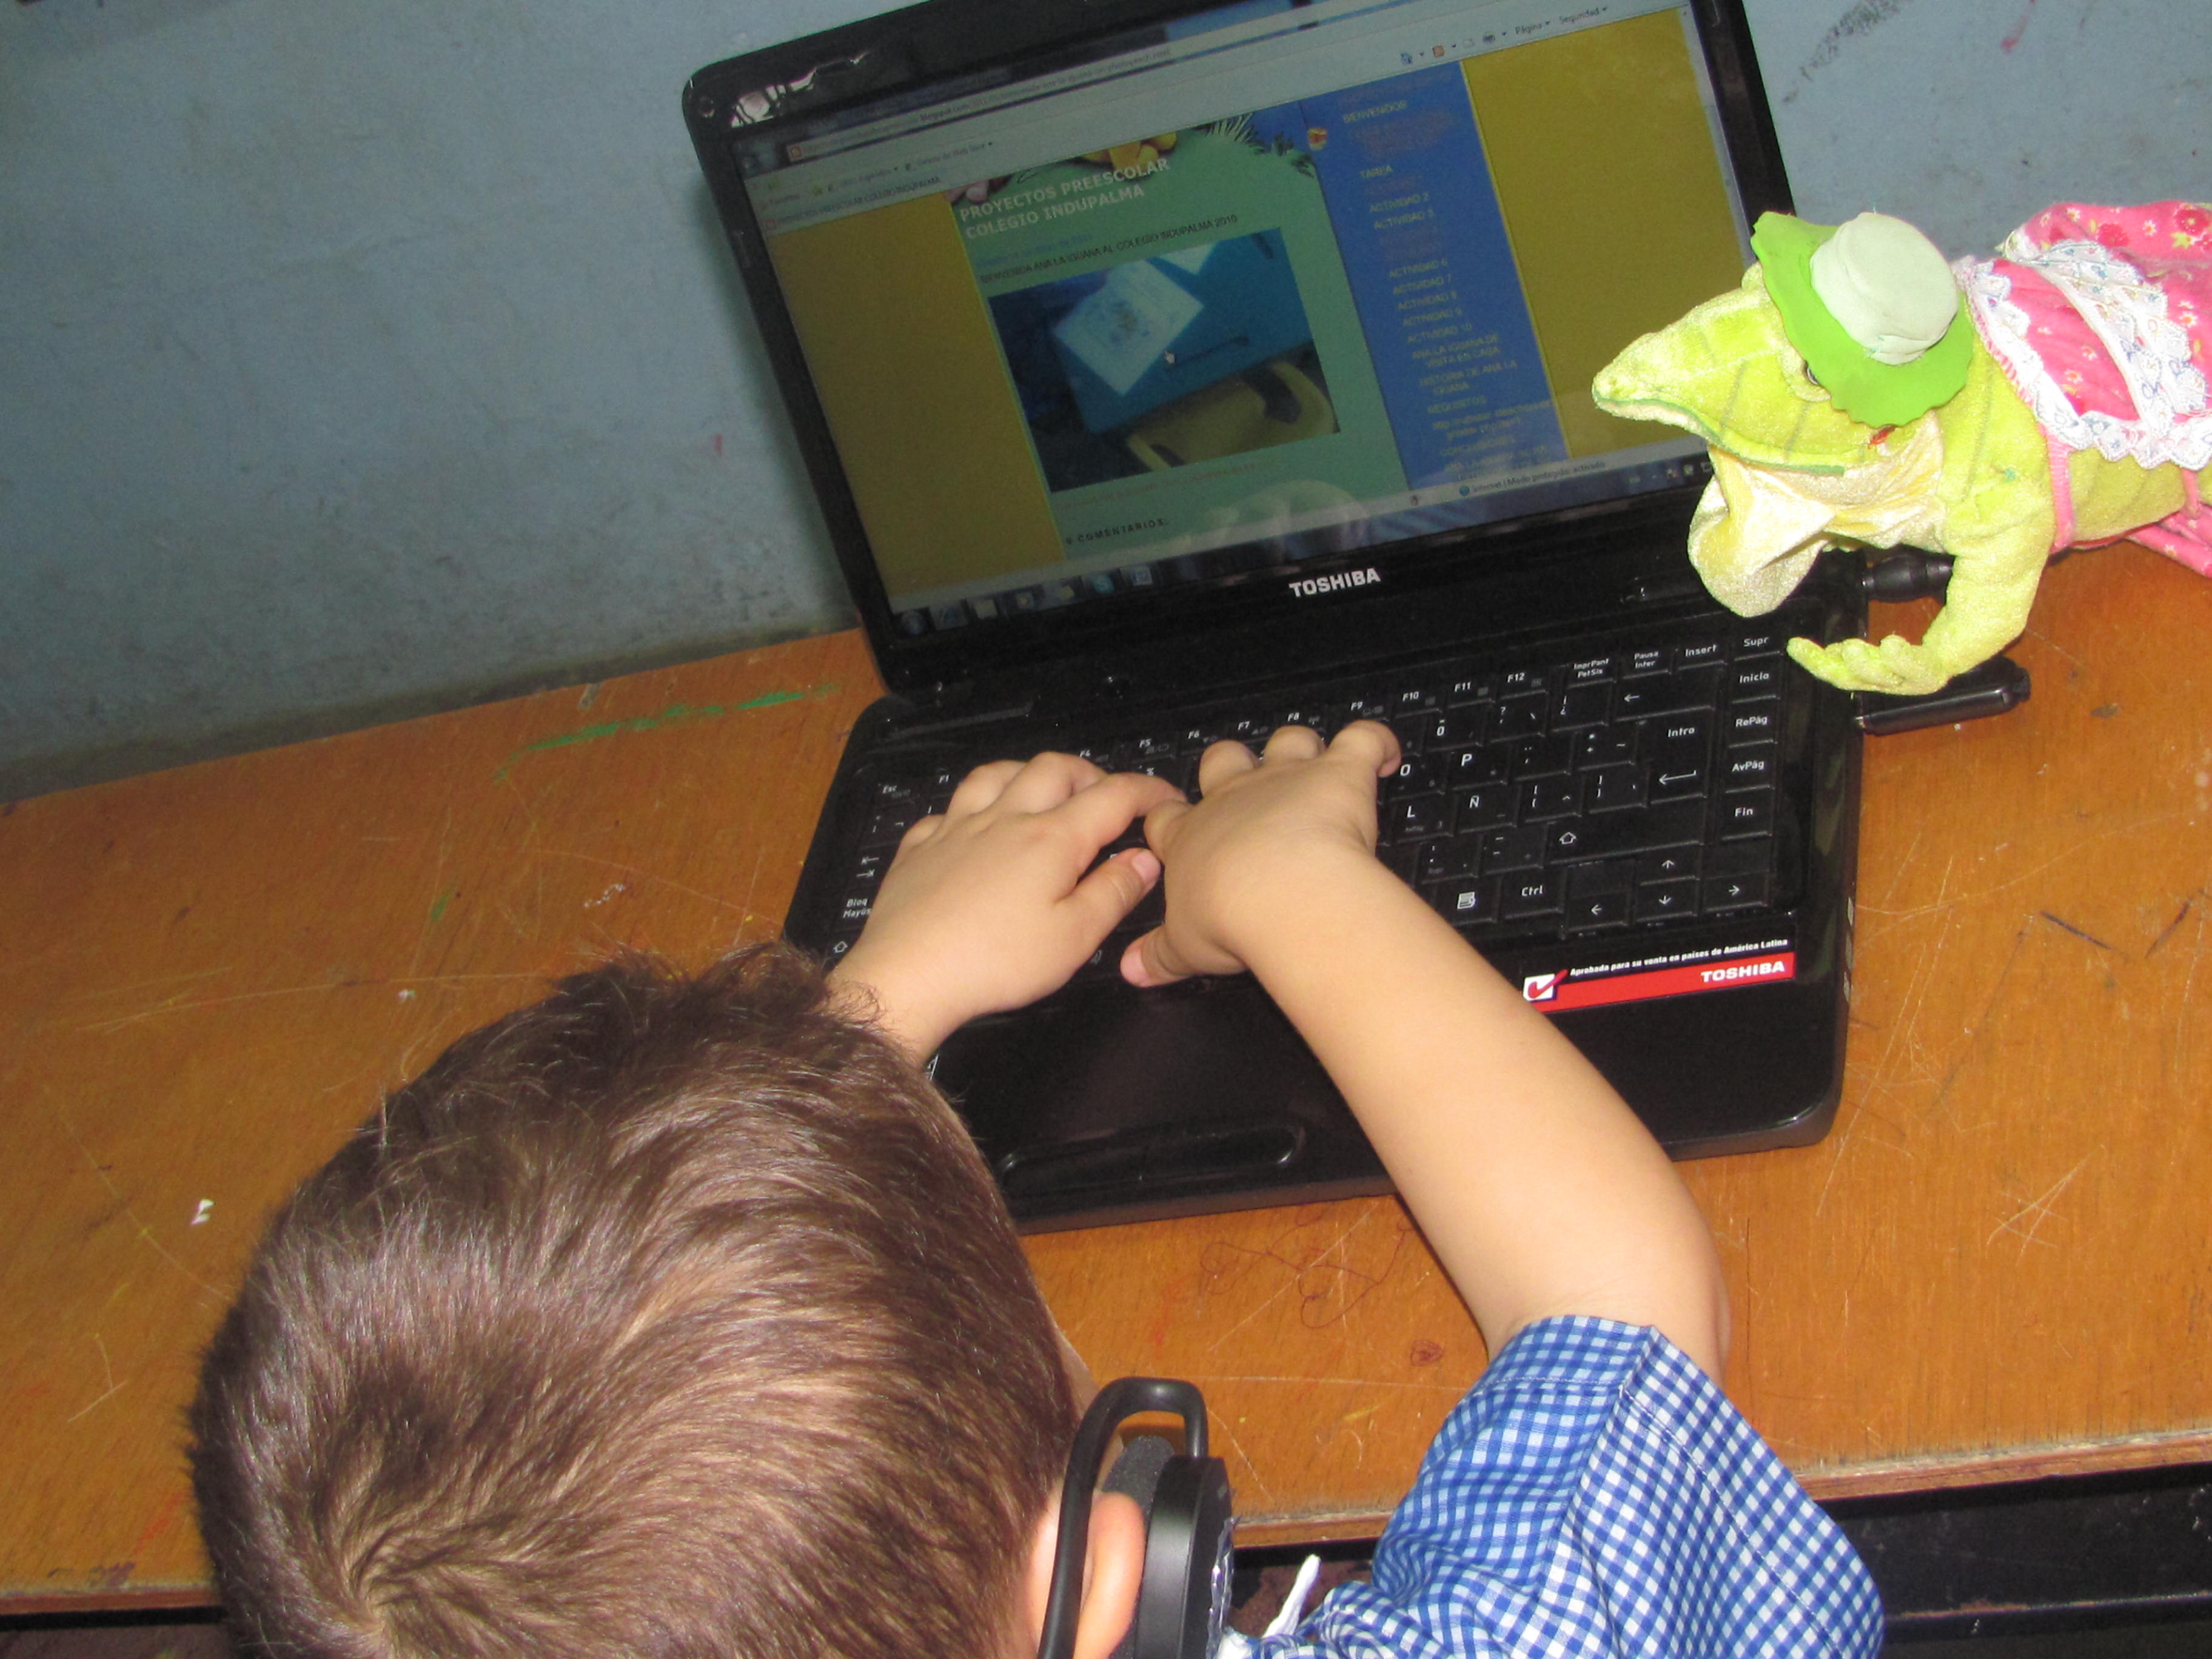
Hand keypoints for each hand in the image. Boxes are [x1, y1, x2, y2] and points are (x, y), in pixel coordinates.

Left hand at [831, 753, 1179, 1058]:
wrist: (908, 976)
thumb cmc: (992, 964)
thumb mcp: (1074, 938)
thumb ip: (1114, 892)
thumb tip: (1144, 860)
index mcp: (1050, 839)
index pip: (1113, 795)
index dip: (1147, 790)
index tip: (1166, 799)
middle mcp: (1004, 820)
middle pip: (1054, 768)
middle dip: (1090, 773)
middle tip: (1107, 796)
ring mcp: (957, 828)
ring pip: (996, 774)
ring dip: (1029, 774)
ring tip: (1044, 792)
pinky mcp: (920, 847)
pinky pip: (947, 809)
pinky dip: (970, 808)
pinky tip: (974, 826)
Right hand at [1122, 721, 1398, 986]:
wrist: (1281, 894)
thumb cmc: (1229, 919)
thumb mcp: (1184, 948)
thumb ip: (1158, 955)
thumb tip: (1132, 971)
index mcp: (1192, 837)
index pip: (1169, 816)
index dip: (1169, 819)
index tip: (1174, 828)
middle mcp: (1237, 798)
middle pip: (1222, 761)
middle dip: (1227, 766)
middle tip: (1239, 787)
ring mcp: (1288, 779)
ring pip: (1287, 741)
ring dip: (1298, 749)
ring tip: (1310, 767)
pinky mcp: (1338, 772)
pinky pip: (1363, 739)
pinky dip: (1378, 742)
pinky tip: (1386, 756)